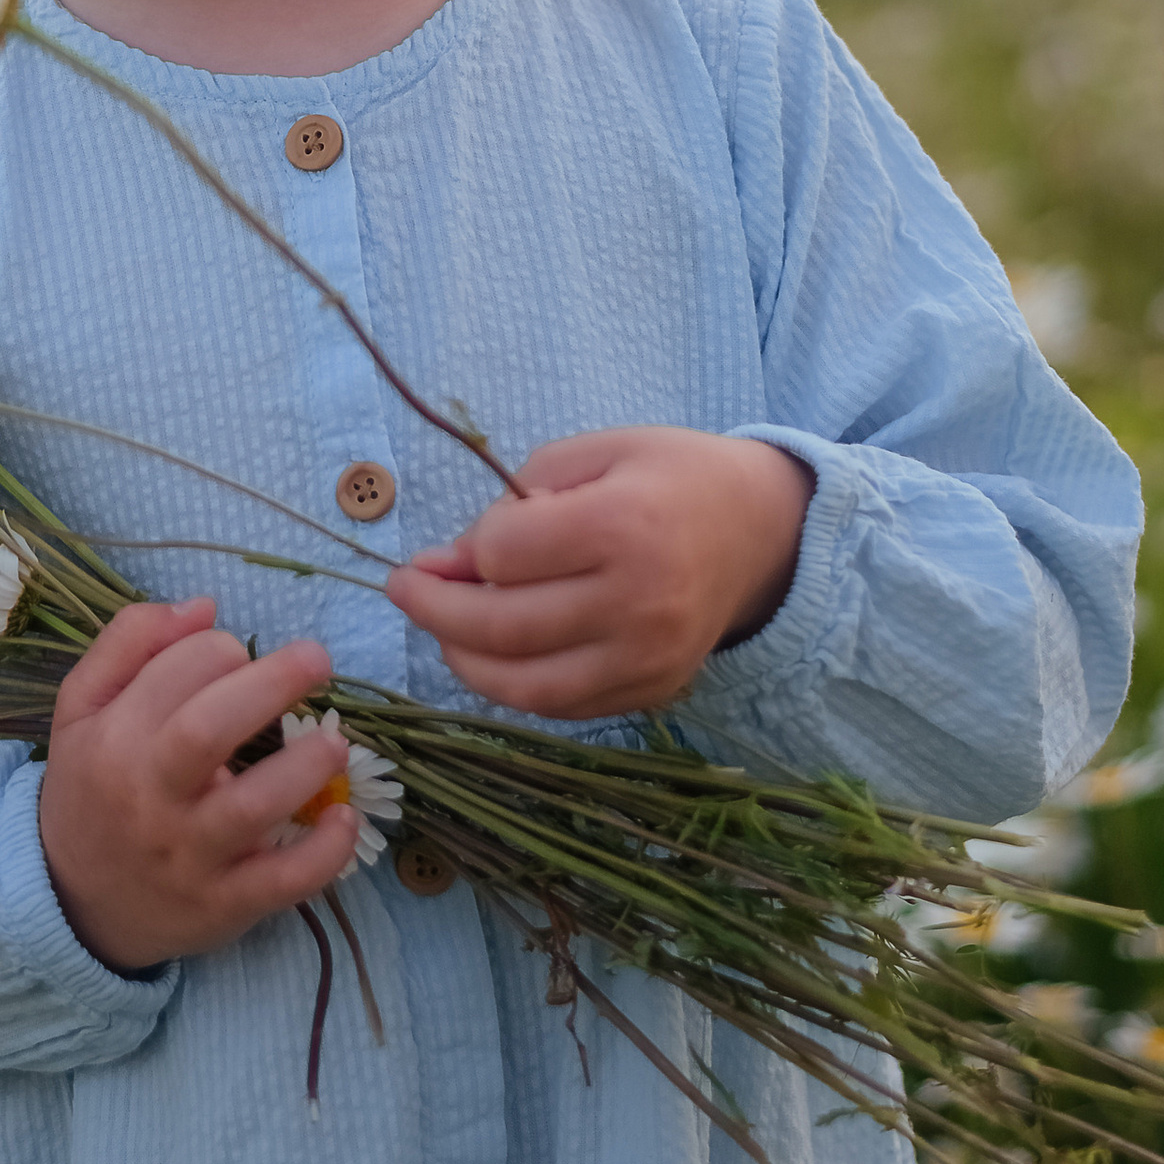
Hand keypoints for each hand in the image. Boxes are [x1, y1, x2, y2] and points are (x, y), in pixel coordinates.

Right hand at [37, 598, 362, 975]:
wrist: (74, 902)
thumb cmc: (91, 788)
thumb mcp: (82, 709)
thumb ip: (129, 644)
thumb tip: (203, 606)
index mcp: (114, 739)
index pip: (172, 675)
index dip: (218, 648)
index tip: (240, 654)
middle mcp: (149, 797)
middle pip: (207, 730)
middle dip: (271, 684)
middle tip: (316, 659)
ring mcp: (189, 855)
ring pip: (252, 807)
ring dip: (305, 766)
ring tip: (336, 741)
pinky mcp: (224, 903)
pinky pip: (282, 882)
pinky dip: (324, 852)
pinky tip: (343, 817)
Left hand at [384, 427, 812, 717]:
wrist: (759, 530)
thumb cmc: (667, 476)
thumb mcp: (592, 453)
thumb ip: (514, 504)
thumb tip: (449, 564)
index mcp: (623, 525)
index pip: (505, 554)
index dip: (463, 550)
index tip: (448, 545)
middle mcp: (639, 602)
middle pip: (505, 628)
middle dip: (435, 611)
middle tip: (404, 590)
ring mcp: (649, 658)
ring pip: (526, 687)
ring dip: (464, 660)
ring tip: (442, 628)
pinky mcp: (654, 692)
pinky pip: (562, 709)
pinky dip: (513, 689)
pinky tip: (493, 656)